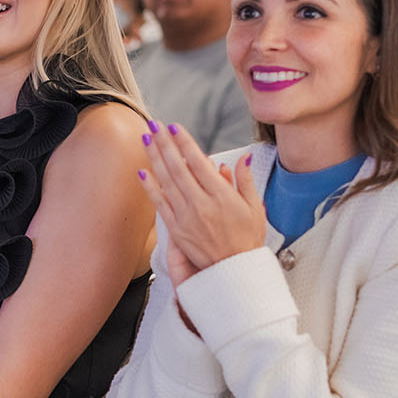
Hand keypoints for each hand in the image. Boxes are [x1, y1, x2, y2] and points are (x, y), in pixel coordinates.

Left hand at [136, 121, 263, 277]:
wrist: (235, 273)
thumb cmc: (247, 241)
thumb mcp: (254, 208)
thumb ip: (245, 180)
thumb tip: (242, 158)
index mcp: (222, 196)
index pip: (198, 162)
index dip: (185, 143)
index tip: (175, 127)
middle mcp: (201, 204)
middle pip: (178, 167)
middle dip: (164, 143)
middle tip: (154, 124)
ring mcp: (186, 217)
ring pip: (166, 181)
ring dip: (154, 158)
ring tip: (146, 138)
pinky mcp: (176, 230)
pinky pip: (160, 204)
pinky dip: (150, 187)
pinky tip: (142, 171)